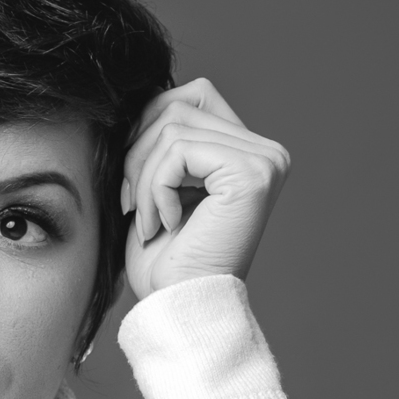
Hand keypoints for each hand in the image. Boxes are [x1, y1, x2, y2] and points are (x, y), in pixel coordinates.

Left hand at [122, 77, 289, 297]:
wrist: (179, 307)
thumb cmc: (166, 261)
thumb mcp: (159, 186)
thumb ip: (163, 139)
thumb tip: (144, 90)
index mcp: (247, 152)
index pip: (191, 98)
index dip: (148, 130)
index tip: (133, 186)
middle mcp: (266, 152)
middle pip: (180, 104)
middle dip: (140, 152)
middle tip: (132, 204)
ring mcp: (264, 161)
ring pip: (173, 127)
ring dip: (144, 178)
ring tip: (147, 222)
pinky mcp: (251, 173)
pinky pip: (178, 149)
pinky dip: (155, 188)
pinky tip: (164, 224)